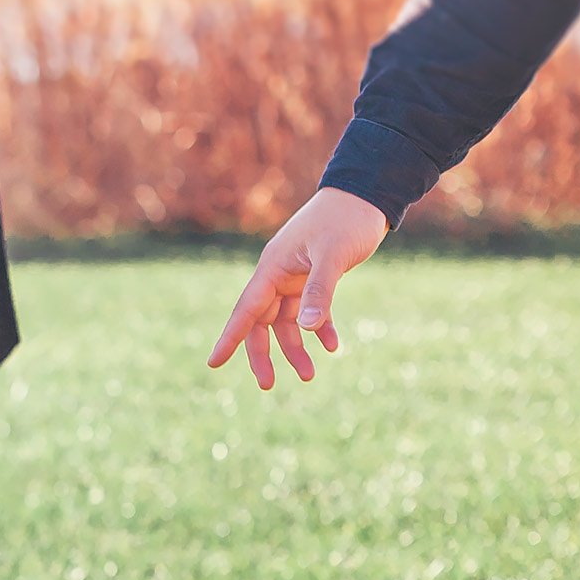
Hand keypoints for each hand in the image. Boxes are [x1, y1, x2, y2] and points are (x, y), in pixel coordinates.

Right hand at [209, 187, 386, 389]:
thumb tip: (307, 328)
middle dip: (264, 355)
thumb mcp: (333, 257)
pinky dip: (320, 329)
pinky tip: (333, 346)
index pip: (246, 310)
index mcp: (272, 268)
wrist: (366, 194)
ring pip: (285, 322)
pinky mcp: (314, 277)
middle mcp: (278, 275)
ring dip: (296, 348)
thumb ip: (319, 292)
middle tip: (269, 384)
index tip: (213, 363)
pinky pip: (310, 311)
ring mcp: (295, 278)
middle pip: (260, 323)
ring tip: (310, 375)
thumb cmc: (346, 220)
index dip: (230, 338)